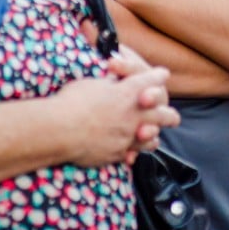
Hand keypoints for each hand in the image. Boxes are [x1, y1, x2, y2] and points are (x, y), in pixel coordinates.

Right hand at [56, 64, 178, 167]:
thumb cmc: (72, 101)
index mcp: (129, 91)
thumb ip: (109, 83)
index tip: (161, 76)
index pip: (155, 79)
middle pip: (166, 115)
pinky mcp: (119, 153)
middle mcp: (135, 114)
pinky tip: (130, 151)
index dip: (159, 76)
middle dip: (168, 114)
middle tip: (169, 115)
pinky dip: (132, 152)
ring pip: (153, 138)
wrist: (59, 130)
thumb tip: (113, 81)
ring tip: (150, 134)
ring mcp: (129, 136)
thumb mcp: (93, 82)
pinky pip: (133, 154)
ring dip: (153, 135)